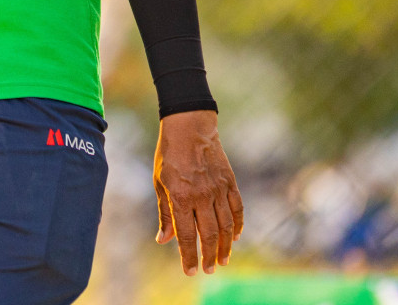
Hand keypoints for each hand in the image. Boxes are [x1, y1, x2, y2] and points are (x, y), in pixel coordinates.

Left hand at [153, 109, 242, 275]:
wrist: (190, 126)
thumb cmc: (169, 154)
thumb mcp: (160, 182)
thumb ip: (165, 212)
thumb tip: (164, 240)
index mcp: (180, 197)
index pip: (186, 235)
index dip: (188, 256)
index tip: (191, 272)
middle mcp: (201, 196)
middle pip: (208, 235)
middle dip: (208, 256)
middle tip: (209, 270)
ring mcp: (218, 189)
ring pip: (226, 226)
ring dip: (224, 246)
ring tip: (222, 260)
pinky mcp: (230, 182)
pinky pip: (237, 208)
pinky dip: (237, 225)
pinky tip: (234, 237)